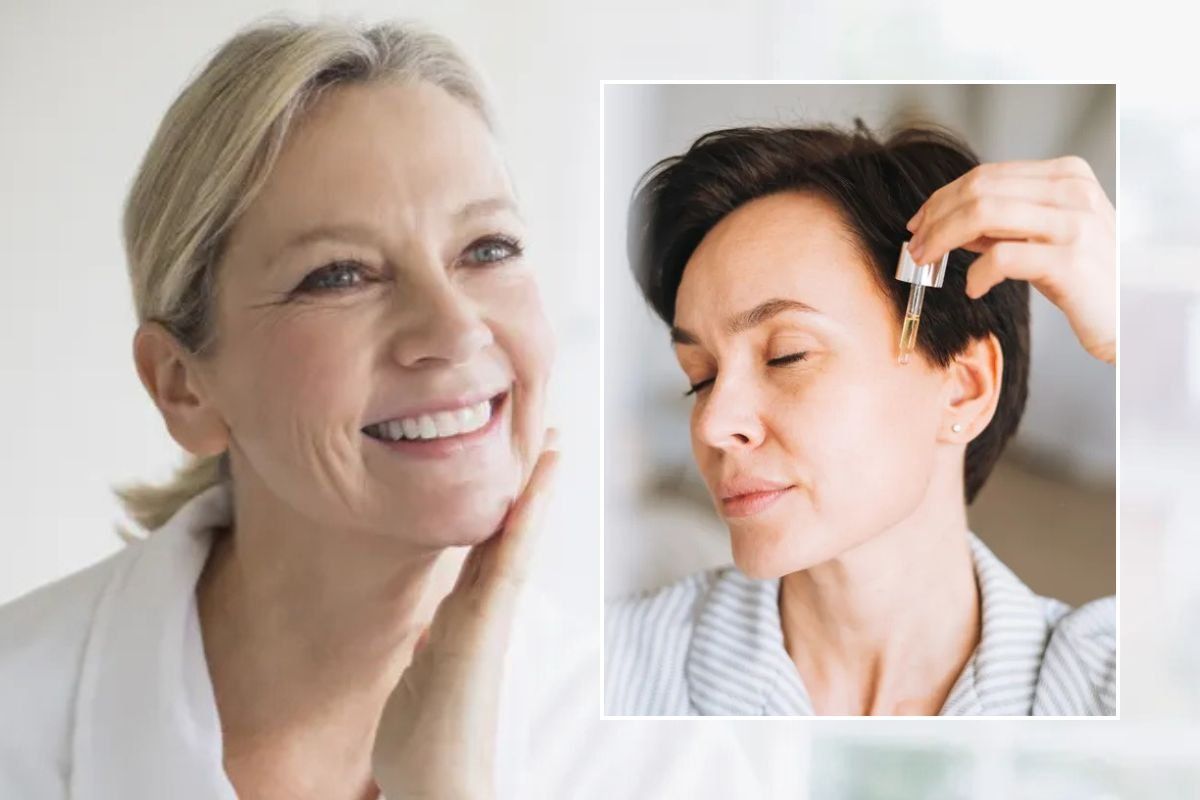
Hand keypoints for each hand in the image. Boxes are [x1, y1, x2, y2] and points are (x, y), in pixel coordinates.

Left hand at [370, 430, 559, 798]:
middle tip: (550, 437)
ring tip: (552, 450)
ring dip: (532, 496)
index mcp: (462, 621)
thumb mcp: (419, 676)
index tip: (517, 464)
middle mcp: (478, 615)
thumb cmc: (424, 745)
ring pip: (513, 544)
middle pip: (507, 535)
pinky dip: (520, 531)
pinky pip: (504, 571)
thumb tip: (432, 626)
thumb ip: (431, 644)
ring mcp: (484, 623)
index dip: (502, 505)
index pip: (486, 548)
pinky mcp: (481, 634)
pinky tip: (529, 497)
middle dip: (528, 487)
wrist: (438, 790)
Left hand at [906, 155, 1115, 364]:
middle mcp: (1072, 191)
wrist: (1129, 315)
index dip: (943, 198)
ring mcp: (1074, 223)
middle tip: (916, 246)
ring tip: (928, 262)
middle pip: (979, 190)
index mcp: (1066, 176)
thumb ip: (1000, 224)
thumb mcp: (1041, 238)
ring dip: (943, 239)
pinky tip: (973, 288)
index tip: (919, 223)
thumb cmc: (1084, 277)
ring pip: (984, 214)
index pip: (986, 175)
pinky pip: (1003, 257)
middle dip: (936, 218)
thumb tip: (947, 220)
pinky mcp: (1071, 260)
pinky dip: (977, 273)